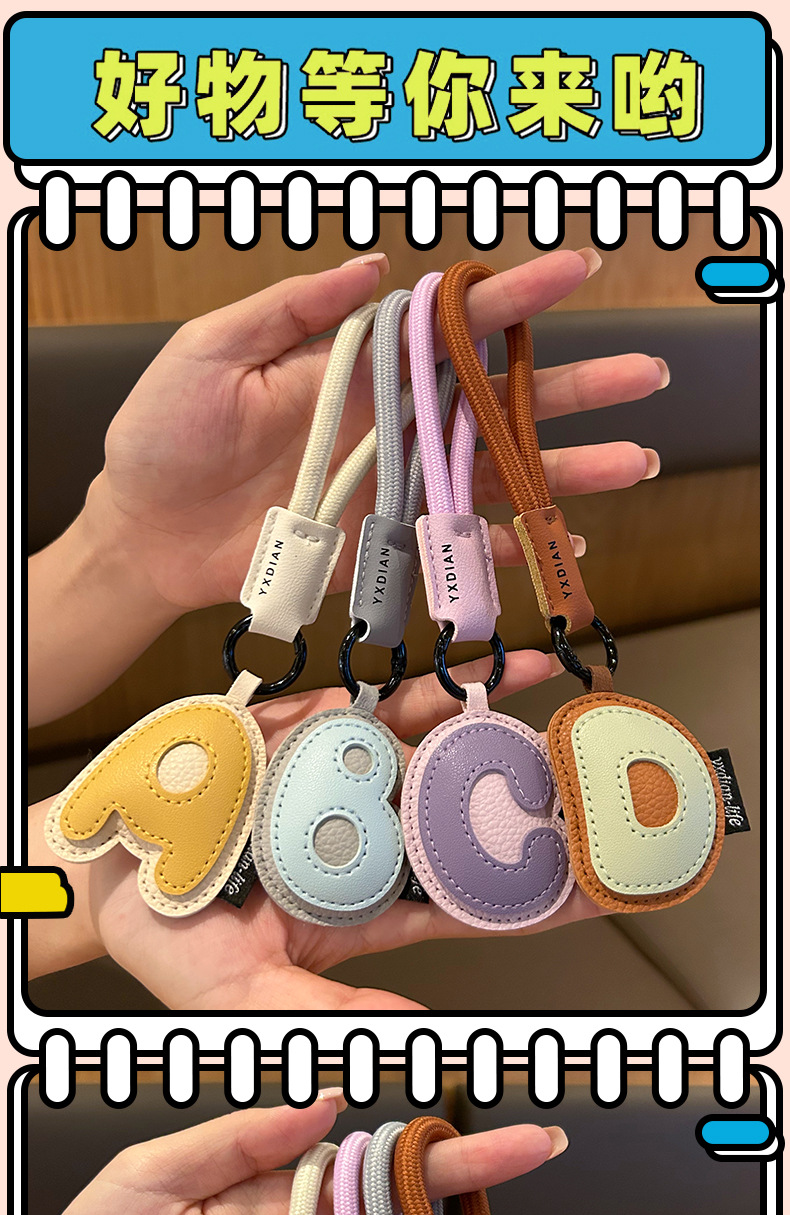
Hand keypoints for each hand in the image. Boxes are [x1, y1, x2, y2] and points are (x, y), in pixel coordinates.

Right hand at [70, 646, 599, 1011]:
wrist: (101, 869)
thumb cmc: (169, 942)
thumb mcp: (249, 1001)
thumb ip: (329, 1018)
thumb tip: (415, 1036)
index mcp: (366, 906)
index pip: (475, 904)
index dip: (540, 899)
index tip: (603, 890)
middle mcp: (370, 839)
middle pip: (478, 823)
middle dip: (543, 814)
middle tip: (611, 801)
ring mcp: (349, 777)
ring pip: (451, 754)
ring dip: (515, 741)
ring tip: (578, 729)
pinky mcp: (319, 723)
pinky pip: (397, 696)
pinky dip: (455, 681)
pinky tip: (511, 669)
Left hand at [92, 245, 661, 614]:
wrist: (143, 532)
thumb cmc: (165, 434)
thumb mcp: (213, 352)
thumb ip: (290, 310)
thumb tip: (370, 264)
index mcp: (360, 367)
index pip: (449, 325)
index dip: (514, 297)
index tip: (576, 270)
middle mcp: (390, 424)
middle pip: (497, 401)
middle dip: (574, 388)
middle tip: (646, 378)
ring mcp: (392, 487)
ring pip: (497, 474)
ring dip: (568, 469)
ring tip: (634, 463)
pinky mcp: (379, 546)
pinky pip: (457, 546)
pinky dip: (509, 548)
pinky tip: (562, 543)